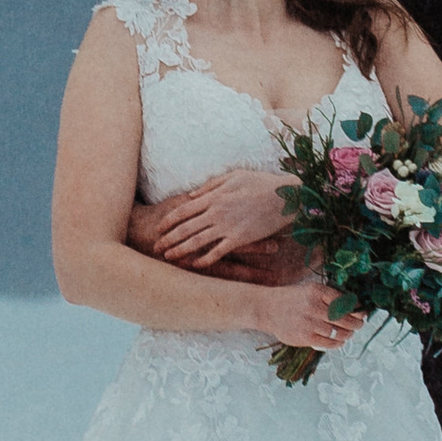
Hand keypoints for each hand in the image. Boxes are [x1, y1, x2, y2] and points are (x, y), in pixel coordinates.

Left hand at [133, 166, 290, 265]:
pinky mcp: (239, 239)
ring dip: (180, 250)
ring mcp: (227, 227)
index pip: (183, 210)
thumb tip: (191, 195)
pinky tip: (196, 265)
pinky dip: (205, 259)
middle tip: (156, 247)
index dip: (169, 221)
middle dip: (168, 238)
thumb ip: (210, 185)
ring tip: (169, 257)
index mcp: (213, 196)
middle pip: (185, 228)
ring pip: (197, 242)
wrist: (285, 196)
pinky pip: (218, 252)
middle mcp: (216, 212)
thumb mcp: (233, 176)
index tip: (159, 228)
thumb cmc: (261, 182)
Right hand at [254, 274, 356, 354]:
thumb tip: (354, 309)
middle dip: (356, 323)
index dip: (357, 309)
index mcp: (317, 291)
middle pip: (344, 318)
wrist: (267, 309)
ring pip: (338, 332)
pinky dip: (337, 343)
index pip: (344, 301)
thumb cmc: (292, 299)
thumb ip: (329, 297)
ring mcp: (309, 322)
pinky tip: (340, 341)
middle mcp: (313, 306)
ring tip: (350, 333)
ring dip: (348, 334)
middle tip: (360, 325)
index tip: (362, 313)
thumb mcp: (310, 290)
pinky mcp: (304, 337)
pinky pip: (328, 343)